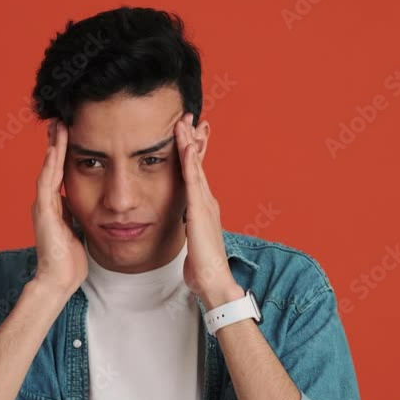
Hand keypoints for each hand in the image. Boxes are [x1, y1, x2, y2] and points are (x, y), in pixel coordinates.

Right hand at [31, 119, 88, 294]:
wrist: (58, 281)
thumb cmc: (69, 262)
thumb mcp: (77, 232)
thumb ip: (76, 218)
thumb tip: (83, 207)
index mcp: (55, 208)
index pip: (59, 175)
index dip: (63, 155)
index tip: (68, 136)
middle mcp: (46, 204)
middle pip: (51, 167)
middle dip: (55, 144)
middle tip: (59, 121)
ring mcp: (43, 207)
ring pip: (48, 169)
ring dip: (53, 148)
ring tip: (57, 126)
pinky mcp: (43, 212)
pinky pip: (47, 182)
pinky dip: (51, 164)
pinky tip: (56, 148)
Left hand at [175, 112, 243, 309]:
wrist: (214, 281)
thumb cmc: (204, 269)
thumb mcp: (194, 246)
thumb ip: (191, 235)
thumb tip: (188, 236)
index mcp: (203, 209)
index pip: (197, 176)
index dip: (194, 155)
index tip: (190, 136)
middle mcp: (206, 202)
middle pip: (199, 164)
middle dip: (195, 140)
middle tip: (192, 118)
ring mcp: (204, 204)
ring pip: (196, 166)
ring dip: (190, 142)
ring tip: (185, 121)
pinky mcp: (199, 209)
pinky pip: (193, 179)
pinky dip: (190, 160)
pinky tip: (186, 144)